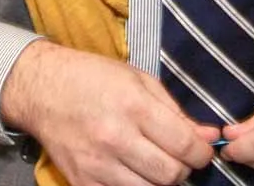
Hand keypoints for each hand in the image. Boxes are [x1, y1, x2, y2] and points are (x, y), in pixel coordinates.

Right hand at [1, 40, 218, 185]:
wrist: (44, 90)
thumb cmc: (95, 78)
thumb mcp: (140, 80)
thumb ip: (175, 111)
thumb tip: (209, 136)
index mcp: (134, 106)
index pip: (182, 145)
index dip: (202, 153)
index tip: (204, 150)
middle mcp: (116, 138)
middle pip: (170, 175)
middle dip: (184, 168)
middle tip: (180, 156)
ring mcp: (97, 165)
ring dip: (160, 180)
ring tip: (155, 161)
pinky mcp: (82, 183)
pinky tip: (134, 171)